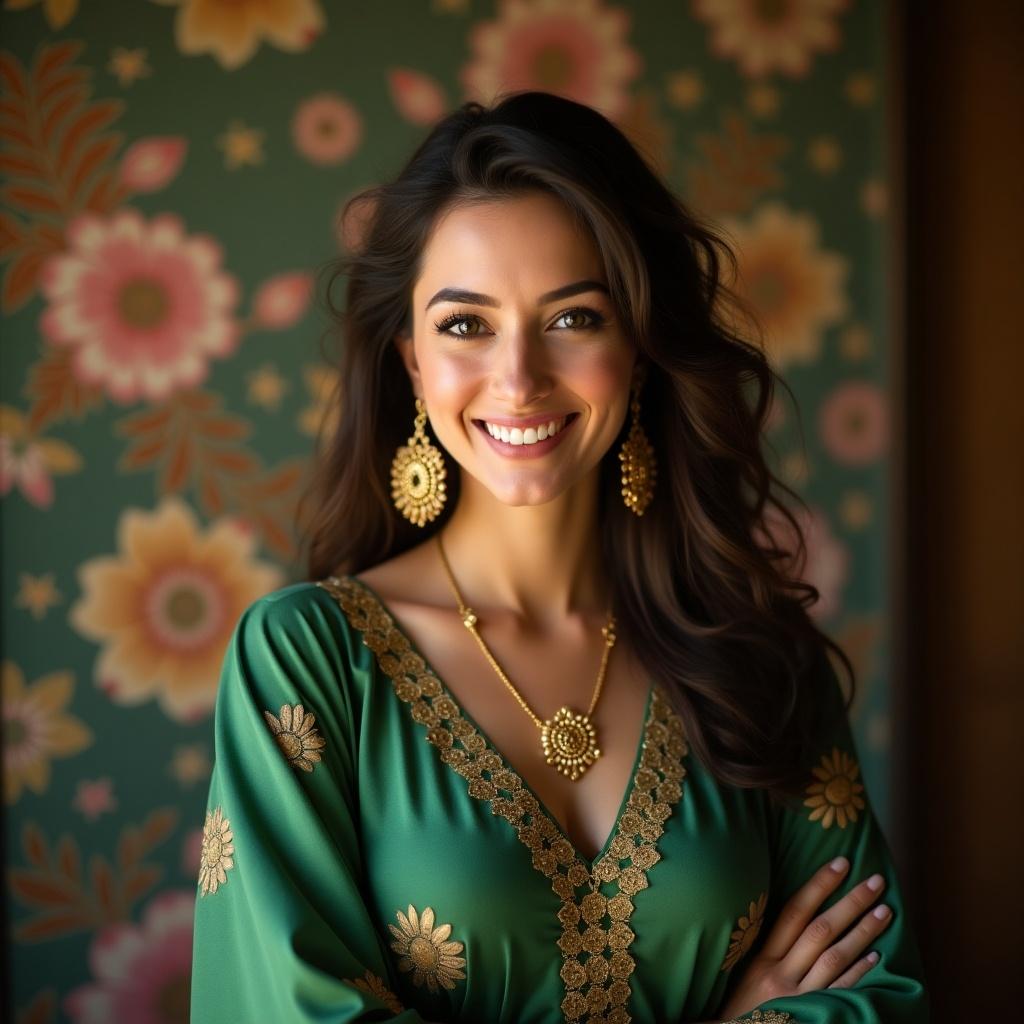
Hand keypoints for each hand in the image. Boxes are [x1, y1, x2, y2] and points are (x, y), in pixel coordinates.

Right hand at [716, 856, 891, 1019]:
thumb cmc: (739, 1008)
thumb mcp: (744, 973)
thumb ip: (767, 947)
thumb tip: (797, 912)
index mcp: (761, 957)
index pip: (794, 911)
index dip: (819, 885)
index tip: (841, 863)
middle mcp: (779, 974)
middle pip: (820, 930)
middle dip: (850, 903)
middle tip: (876, 881)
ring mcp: (798, 997)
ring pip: (835, 958)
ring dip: (863, 933)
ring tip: (885, 911)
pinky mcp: (814, 1017)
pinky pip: (841, 991)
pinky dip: (859, 972)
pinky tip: (877, 956)